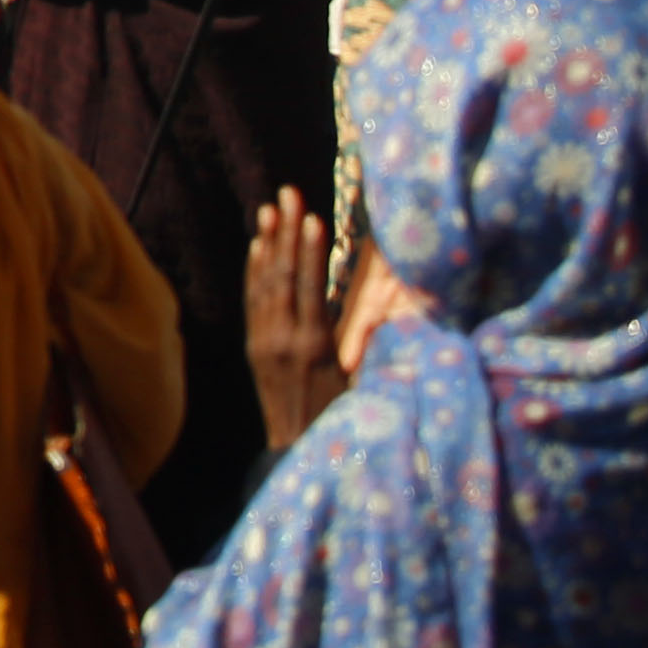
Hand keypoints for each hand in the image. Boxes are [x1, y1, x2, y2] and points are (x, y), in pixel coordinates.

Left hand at [244, 195, 351, 452]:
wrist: (298, 454)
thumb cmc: (345, 421)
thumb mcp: (362, 384)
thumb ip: (370, 344)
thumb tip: (394, 306)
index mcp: (316, 347)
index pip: (310, 288)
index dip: (309, 252)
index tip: (312, 218)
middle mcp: (284, 340)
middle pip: (283, 276)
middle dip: (285, 232)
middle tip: (287, 193)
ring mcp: (264, 343)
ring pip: (263, 285)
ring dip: (266, 244)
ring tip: (269, 209)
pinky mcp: (254, 348)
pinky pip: (253, 303)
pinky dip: (254, 272)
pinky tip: (257, 247)